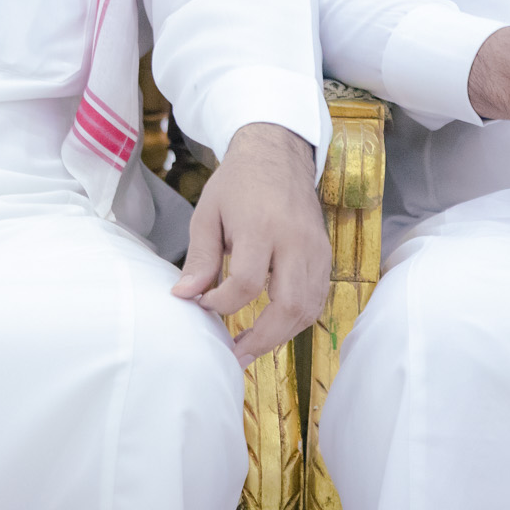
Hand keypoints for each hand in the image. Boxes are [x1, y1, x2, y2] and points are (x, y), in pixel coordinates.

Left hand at [172, 122, 329, 366]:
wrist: (277, 154)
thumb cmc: (237, 183)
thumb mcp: (208, 213)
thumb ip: (200, 258)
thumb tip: (183, 297)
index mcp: (261, 227)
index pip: (245, 284)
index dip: (221, 304)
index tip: (203, 304)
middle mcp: (294, 240)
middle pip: (288, 306)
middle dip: (260, 339)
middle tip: (234, 355)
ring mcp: (315, 248)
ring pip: (308, 308)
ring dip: (281, 336)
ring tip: (251, 347)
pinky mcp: (325, 253)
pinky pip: (317, 298)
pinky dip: (297, 319)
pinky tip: (273, 326)